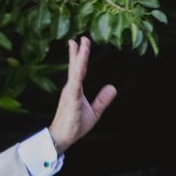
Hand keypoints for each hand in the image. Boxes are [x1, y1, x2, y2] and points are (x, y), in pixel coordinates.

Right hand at [47, 36, 116, 152]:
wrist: (63, 138)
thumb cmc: (75, 125)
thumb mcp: (94, 112)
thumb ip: (103, 99)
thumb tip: (113, 87)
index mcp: (75, 89)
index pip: (78, 69)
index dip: (79, 55)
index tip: (80, 42)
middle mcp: (71, 88)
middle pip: (75, 67)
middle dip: (78, 52)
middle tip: (82, 38)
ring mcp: (70, 94)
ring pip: (75, 73)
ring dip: (79, 59)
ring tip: (81, 46)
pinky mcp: (71, 102)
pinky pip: (75, 86)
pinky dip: (77, 75)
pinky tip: (80, 67)